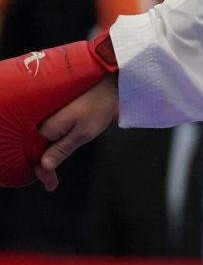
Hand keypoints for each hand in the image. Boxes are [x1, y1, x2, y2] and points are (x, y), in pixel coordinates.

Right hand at [34, 75, 118, 191]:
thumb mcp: (84, 133)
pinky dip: (48, 142)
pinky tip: (53, 149)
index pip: (36, 156)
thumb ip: (62, 150)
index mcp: (44, 128)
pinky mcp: (49, 110)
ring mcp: (42, 114)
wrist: (105, 79)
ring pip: (38, 140)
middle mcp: (38, 121)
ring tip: (51, 171)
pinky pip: (43, 130)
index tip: (51, 185)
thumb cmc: (98, 104)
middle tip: (51, 182)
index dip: (44, 172)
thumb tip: (45, 166)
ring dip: (44, 154)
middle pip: (34, 149)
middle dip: (43, 166)